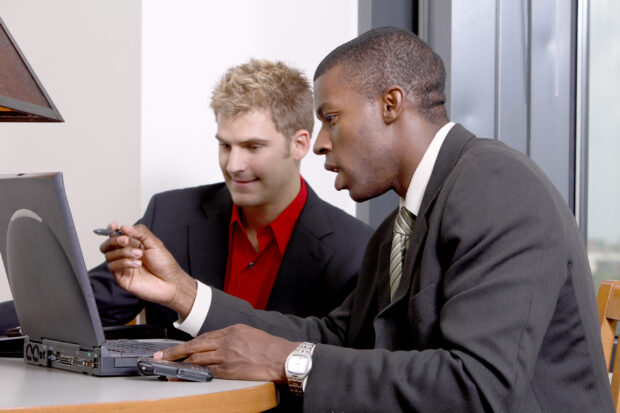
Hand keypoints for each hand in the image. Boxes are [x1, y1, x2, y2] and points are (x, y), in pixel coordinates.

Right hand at [99, 222, 196, 317]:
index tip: (114, 225)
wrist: (170, 281)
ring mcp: (122, 266)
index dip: (112, 230)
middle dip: (114, 240)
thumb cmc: (164, 264)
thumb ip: (140, 233)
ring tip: (139, 255)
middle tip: (125, 240)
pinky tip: (137, 264)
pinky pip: (112, 267)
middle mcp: (125, 255)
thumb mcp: (155, 243)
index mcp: (133, 244)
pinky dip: (124, 262)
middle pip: (107, 245)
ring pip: (109, 255)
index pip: (116, 235)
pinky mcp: (121, 277)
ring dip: (124, 252)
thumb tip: (124, 227)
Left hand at [154, 324, 298, 382]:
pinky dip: (195, 375)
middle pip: (194, 347)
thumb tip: (217, 343)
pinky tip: (185, 377)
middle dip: (175, 353)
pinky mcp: (230, 371)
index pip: (202, 337)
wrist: (282, 357)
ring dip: (181, 365)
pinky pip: (208, 373)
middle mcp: (226, 342)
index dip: (185, 344)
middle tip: (160, 357)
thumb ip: (231, 336)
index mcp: (231, 330)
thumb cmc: (269, 346)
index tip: (173, 348)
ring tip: (168, 368)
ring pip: (198, 360)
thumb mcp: (248, 332)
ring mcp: (227, 357)